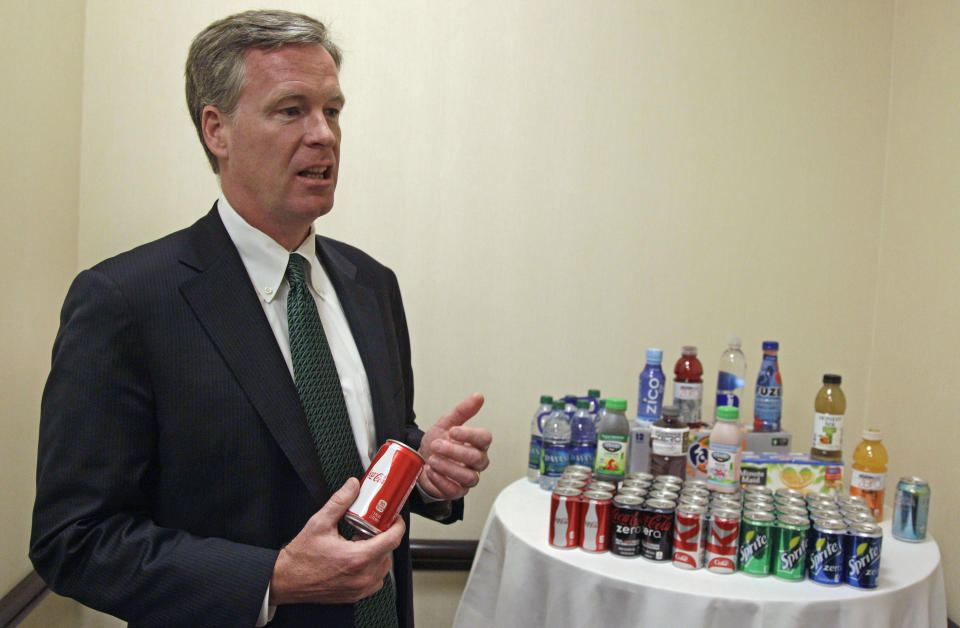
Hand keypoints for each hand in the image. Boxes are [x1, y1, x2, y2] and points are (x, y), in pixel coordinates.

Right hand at [269, 477, 403, 604]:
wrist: (286, 580)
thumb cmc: (301, 556)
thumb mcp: (320, 523)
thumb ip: (340, 501)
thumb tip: (353, 486)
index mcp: (356, 558)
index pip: (392, 540)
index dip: (397, 525)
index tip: (394, 518)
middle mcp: (362, 576)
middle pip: (388, 552)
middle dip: (382, 538)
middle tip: (369, 529)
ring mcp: (360, 589)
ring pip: (384, 567)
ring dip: (378, 554)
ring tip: (360, 545)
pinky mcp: (355, 596)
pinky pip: (376, 581)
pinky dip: (372, 569)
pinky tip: (357, 560)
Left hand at [418, 393, 491, 499]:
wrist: (420, 460)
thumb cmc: (437, 443)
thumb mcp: (447, 423)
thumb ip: (463, 411)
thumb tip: (479, 396)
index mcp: (478, 444)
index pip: (485, 439)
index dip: (470, 435)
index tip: (453, 431)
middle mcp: (477, 462)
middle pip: (477, 458)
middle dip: (454, 451)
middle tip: (436, 445)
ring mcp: (468, 478)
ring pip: (468, 477)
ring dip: (447, 467)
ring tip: (432, 459)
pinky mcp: (457, 492)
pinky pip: (454, 490)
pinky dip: (440, 480)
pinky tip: (430, 471)